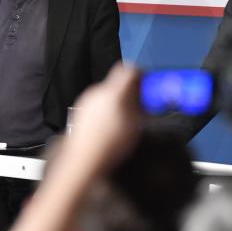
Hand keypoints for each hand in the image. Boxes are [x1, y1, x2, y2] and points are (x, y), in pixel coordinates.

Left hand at [56, 64, 141, 180]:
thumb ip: (145, 107)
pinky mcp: (80, 112)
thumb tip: (151, 98)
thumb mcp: (137, 125)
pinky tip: (110, 128)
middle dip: (130, 94)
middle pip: (118, 84)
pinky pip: (97, 105)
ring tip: (125, 123)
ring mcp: (86, 101)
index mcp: (113, 92)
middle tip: (140, 111)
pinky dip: (106, 112)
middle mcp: (96, 92)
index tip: (147, 88)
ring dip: (118, 104)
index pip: (129, 70)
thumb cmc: (110, 145)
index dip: (141, 76)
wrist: (84, 160)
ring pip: (107, 95)